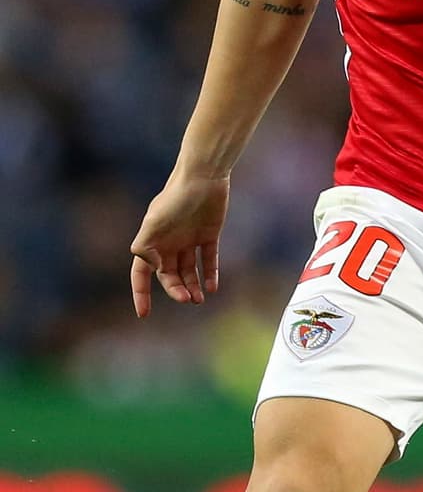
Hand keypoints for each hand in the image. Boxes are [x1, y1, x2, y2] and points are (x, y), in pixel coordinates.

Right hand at [129, 171, 229, 317]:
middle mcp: (169, 243)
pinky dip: (211, 274)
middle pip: (169, 275)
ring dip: (193, 286)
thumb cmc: (175, 198)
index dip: (141, 293)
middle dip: (176, 289)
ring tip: (200, 298)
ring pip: (189, 271)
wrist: (204, 177)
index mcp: (152, 242)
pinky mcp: (209, 235)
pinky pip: (209, 259)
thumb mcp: (154, 223)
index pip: (141, 273)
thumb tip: (150, 267)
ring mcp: (189, 240)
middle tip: (187, 299)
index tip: (144, 314)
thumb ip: (145, 246)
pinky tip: (213, 287)